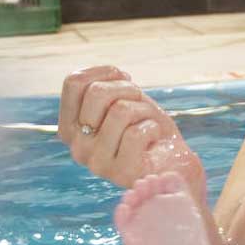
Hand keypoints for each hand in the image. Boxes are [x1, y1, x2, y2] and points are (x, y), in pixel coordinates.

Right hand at [58, 66, 205, 204]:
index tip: (124, 80)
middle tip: (140, 106)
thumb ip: (107, 88)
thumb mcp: (125, 100)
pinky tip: (153, 140)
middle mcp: (76, 146)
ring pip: (121, 111)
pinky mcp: (120, 172)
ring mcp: (96, 161)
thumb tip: (112, 73)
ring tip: (148, 124)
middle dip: (129, 90)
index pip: (74, 82)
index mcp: (70, 127)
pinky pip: (137, 132)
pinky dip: (153, 128)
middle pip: (97, 93)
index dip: (105, 72)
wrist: (174, 162)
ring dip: (144, 111)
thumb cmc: (148, 129)